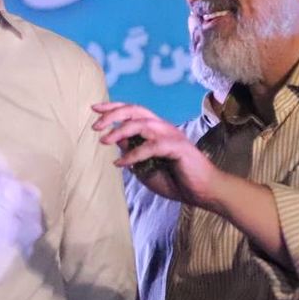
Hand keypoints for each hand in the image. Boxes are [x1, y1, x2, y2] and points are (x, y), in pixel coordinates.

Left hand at [91, 101, 222, 207]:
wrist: (203, 192)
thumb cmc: (176, 180)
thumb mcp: (146, 167)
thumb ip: (133, 153)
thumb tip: (116, 142)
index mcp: (156, 129)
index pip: (133, 111)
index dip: (113, 107)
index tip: (94, 109)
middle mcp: (163, 127)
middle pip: (135, 110)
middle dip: (113, 114)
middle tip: (96, 126)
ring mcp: (171, 135)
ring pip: (142, 124)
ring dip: (120, 131)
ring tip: (104, 141)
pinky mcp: (177, 147)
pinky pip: (151, 147)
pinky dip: (134, 154)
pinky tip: (121, 163)